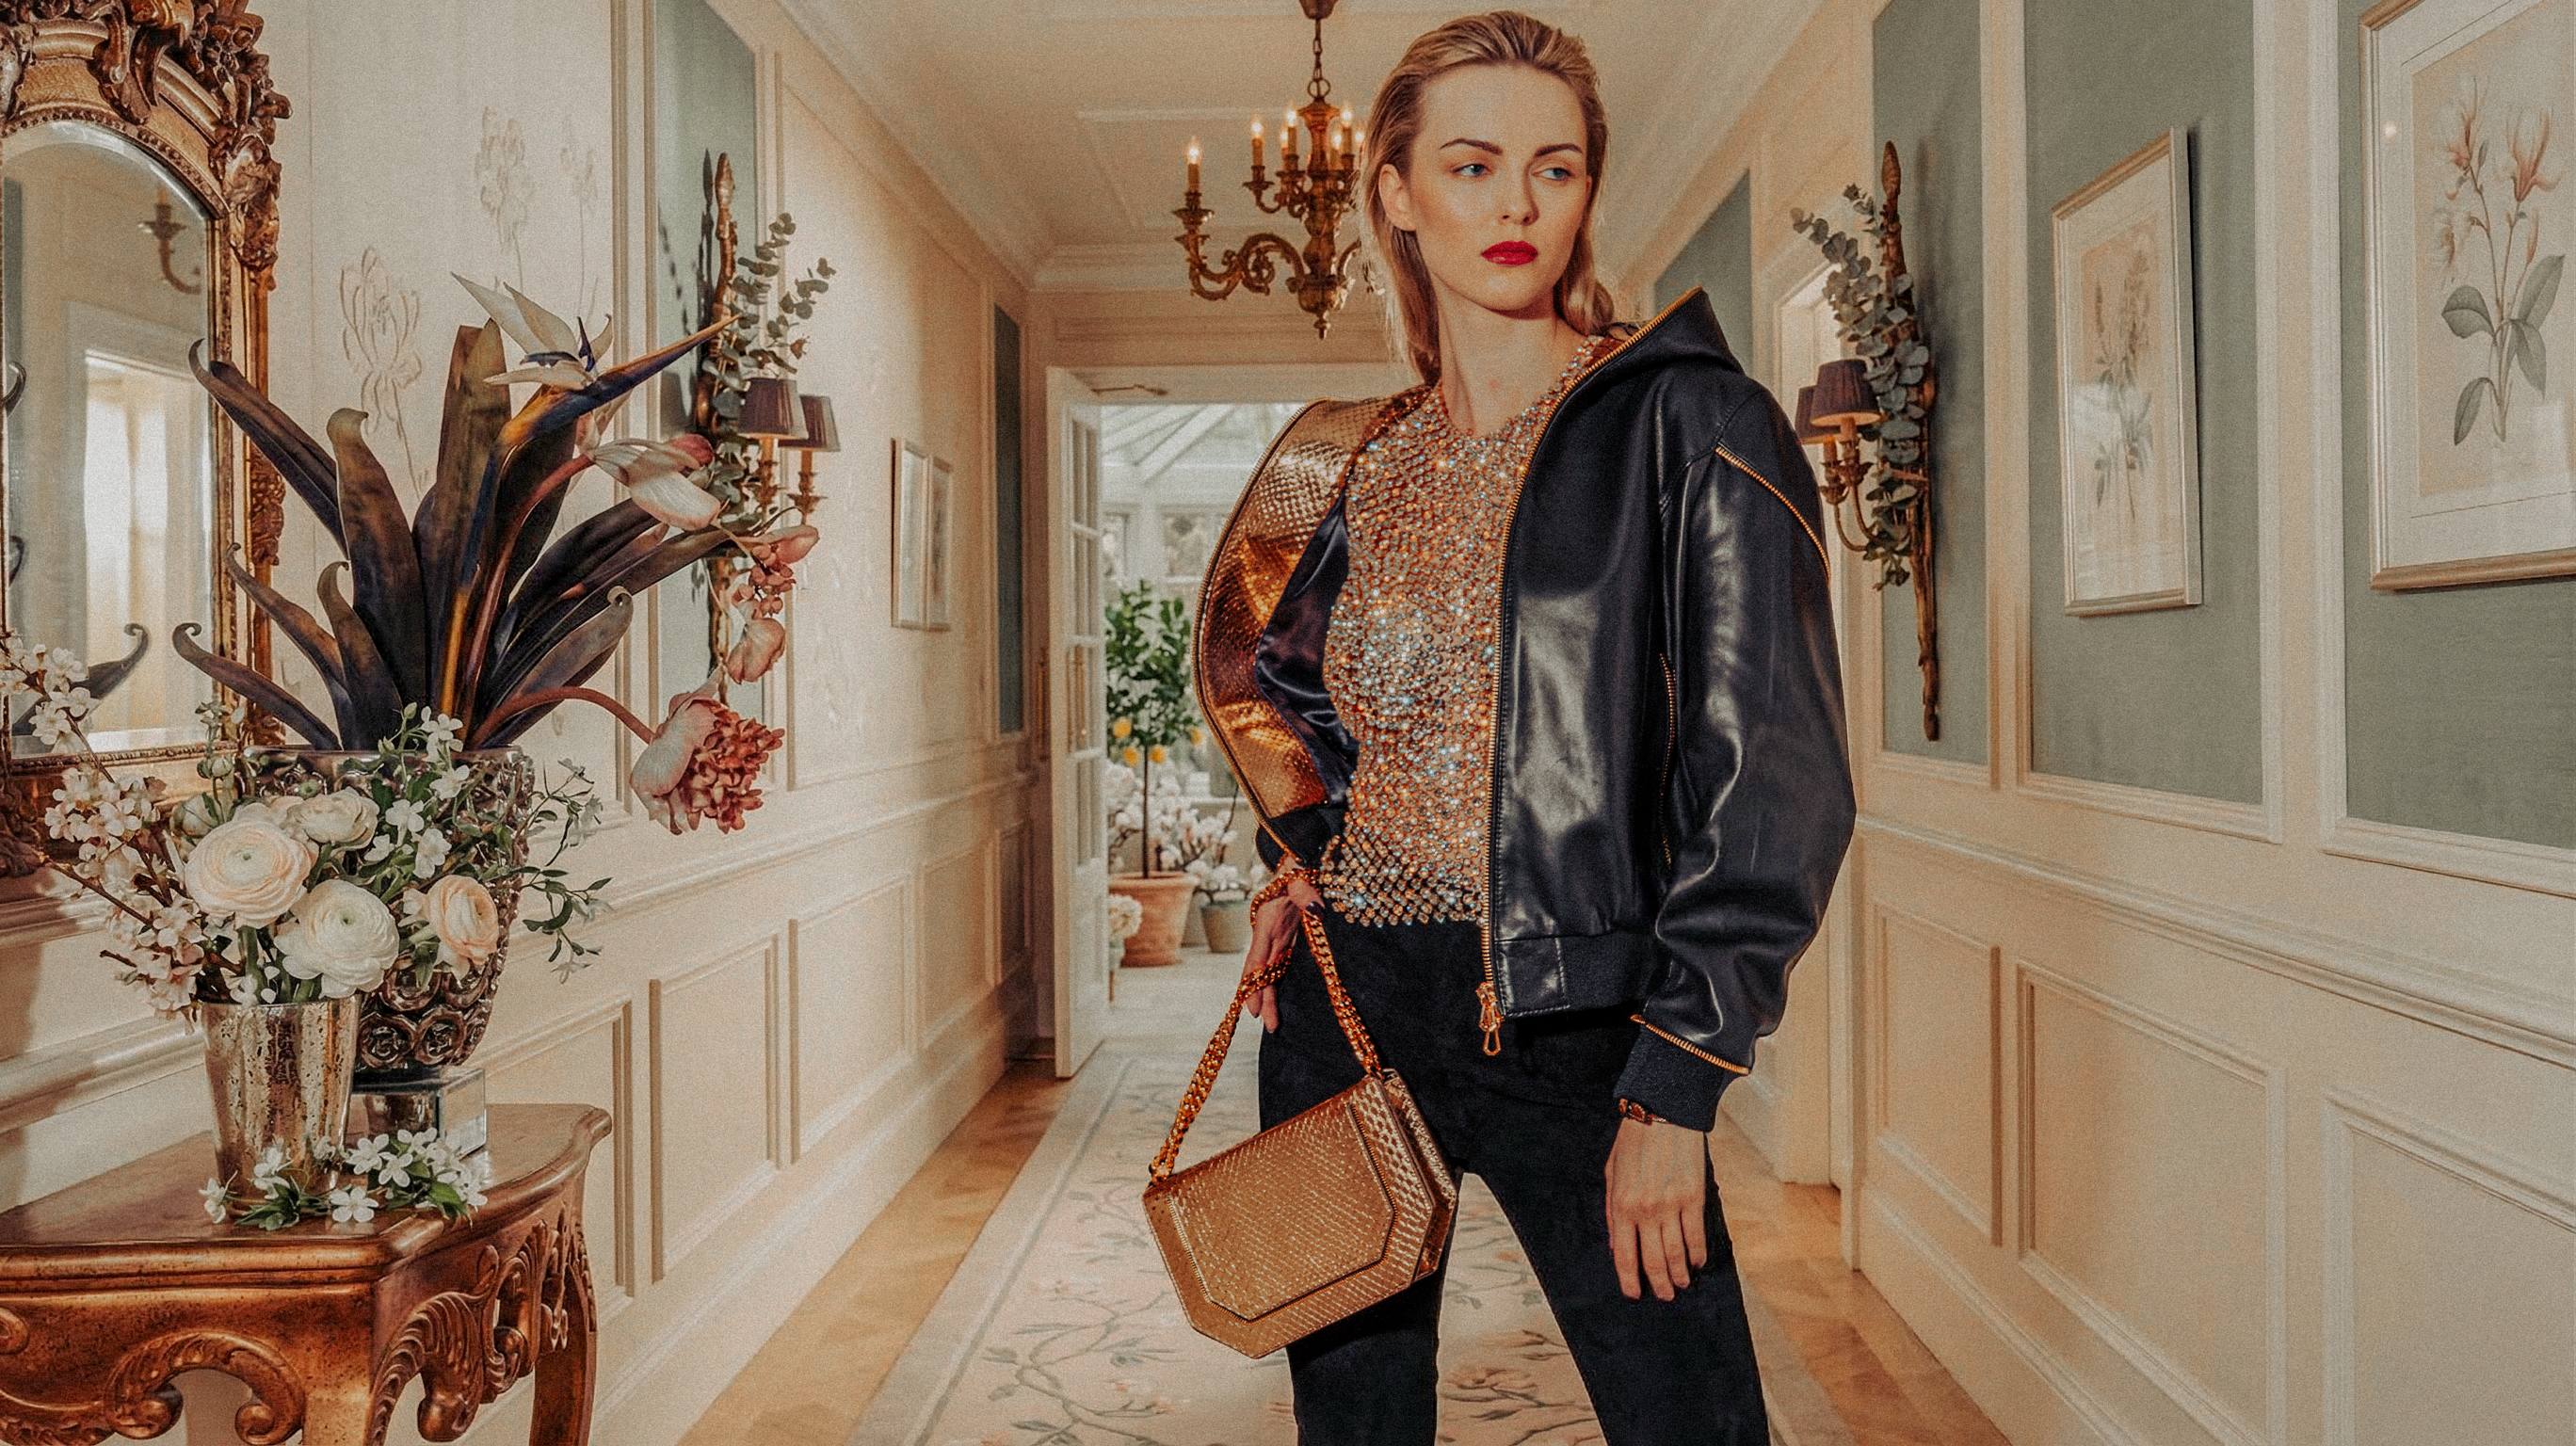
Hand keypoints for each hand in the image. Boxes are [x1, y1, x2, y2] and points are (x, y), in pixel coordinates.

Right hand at [1238, 873, 1320, 1031]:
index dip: (1253, 983)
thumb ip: (1306, 892)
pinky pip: (1278, 964)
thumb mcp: (1301, 874)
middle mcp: (1267, 932)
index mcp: (1266, 920)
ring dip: (1269, 995)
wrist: (1296, 855)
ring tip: (1272, 1022)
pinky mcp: (1285, 936)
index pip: (1257, 958)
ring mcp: (1275, 935)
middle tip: (1269, 1024)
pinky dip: (1275, 983)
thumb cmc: (1297, 863)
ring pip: (1268, 970)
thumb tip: (1317, 911)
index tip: (1252, 1007)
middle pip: (1260, 971)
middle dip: (1262, 998)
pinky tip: (1277, 999)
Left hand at [1605, 1116, 1708, 1301]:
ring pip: (1677, 1254)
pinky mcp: (1693, 1197)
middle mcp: (1646, 1211)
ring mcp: (1671, 1205)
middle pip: (1653, 1261)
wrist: (1662, 1113)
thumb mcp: (1611, 1175)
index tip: (1634, 1294)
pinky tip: (1698, 1263)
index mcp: (1622, 1206)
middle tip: (1664, 1296)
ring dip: (1680, 1274)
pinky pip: (1696, 1235)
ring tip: (1681, 1285)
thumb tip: (1616, 1245)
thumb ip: (1613, 1212)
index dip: (1629, 1281)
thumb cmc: (1633, 1143)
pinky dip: (1698, 1254)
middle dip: (1659, 1284)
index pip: (1624, 1256)